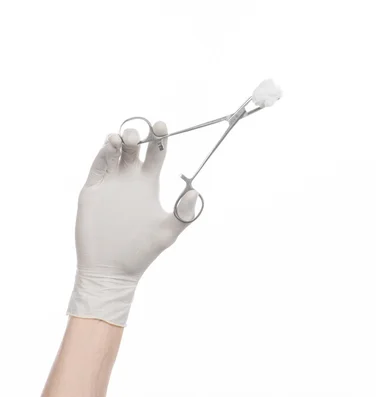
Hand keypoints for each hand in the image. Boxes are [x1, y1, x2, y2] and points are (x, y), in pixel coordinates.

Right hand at [67, 122, 197, 325]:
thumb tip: (197, 192)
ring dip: (118, 140)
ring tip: (122, 139)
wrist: (111, 269)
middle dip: (137, 135)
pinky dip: (103, 153)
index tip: (162, 125)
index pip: (156, 154)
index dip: (160, 139)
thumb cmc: (142, 252)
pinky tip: (109, 148)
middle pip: (134, 148)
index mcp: (148, 184)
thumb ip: (183, 213)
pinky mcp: (92, 190)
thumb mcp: (168, 231)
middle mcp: (130, 180)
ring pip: (114, 152)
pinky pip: (97, 166)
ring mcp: (110, 183)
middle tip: (140, 134)